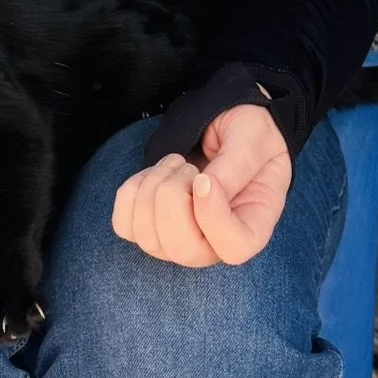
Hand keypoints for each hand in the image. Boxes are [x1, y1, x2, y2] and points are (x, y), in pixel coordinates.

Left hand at [112, 105, 291, 267]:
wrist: (223, 128)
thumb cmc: (248, 136)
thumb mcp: (252, 139)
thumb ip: (234, 166)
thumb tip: (203, 189)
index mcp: (253, 225)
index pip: (234, 248)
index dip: (213, 216)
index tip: (204, 178)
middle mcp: (216, 244)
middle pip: (182, 250)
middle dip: (172, 197)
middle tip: (186, 166)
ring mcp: (180, 241)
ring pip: (148, 237)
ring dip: (153, 188)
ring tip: (175, 163)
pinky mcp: (150, 228)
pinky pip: (125, 226)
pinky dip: (131, 194)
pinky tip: (154, 175)